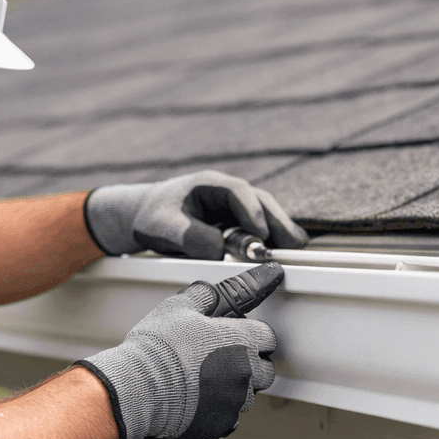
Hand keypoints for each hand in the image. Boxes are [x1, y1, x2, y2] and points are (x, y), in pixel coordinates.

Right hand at [77, 282, 277, 438]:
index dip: (254, 335)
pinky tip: (201, 399)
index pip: (268, 336)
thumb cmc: (158, 348)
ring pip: (248, 394)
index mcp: (241, 339)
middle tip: (225, 360)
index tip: (240, 337)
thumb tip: (214, 291)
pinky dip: (220, 409)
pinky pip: (231, 416)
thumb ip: (206, 296)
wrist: (138, 388)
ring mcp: (236, 400)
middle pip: (265, 369)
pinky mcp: (222, 422)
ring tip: (207, 381)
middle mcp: (246, 372)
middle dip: (251, 364)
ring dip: (235, 388)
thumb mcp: (179, 307)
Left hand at [84, 171, 308, 258]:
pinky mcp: (236, 224)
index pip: (238, 192)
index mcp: (210, 184)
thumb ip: (190, 237)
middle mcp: (228, 193)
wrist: (143, 216)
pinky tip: (282, 253)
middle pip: (261, 202)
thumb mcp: (164, 227)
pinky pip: (259, 229)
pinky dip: (271, 239)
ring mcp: (234, 208)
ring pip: (265, 216)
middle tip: (293, 244)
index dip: (252, 211)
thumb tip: (219, 251)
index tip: (259, 234)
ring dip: (280, 231)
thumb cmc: (152, 216)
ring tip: (294, 250)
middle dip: (278, 222)